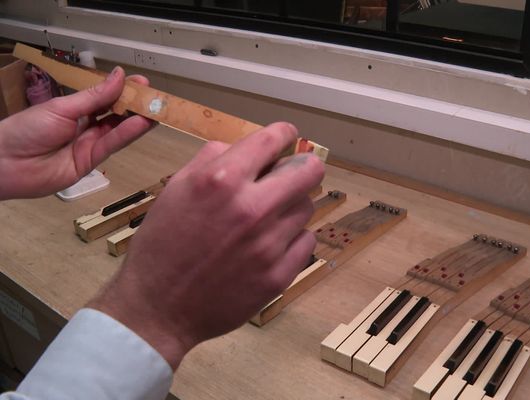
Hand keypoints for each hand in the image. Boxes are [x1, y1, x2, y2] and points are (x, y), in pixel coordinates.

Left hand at [0, 67, 153, 199]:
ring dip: (137, 120)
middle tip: (156, 97)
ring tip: (156, 110)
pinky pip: (112, 145)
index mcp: (75, 108)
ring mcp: (89, 144)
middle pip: (116, 114)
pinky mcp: (91, 162)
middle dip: (136, 105)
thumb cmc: (27, 129)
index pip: (106, 97)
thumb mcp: (62, 107)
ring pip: (118, 130)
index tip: (143, 82)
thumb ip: (94, 96)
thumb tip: (118, 75)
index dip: (124, 90)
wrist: (7, 163)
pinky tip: (141, 124)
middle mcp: (85, 125)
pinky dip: (128, 134)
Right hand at [89, 122, 324, 368]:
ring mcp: (269, 245)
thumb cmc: (162, 245)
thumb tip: (246, 147)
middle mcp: (252, 208)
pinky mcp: (279, 275)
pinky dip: (293, 237)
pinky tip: (271, 243)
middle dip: (302, 166)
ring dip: (292, 204)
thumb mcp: (175, 189)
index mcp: (222, 181)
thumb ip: (212, 159)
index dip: (285, 133)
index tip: (287, 136)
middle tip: (291, 173)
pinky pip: (306, 240)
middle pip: (309, 171)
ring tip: (269, 216)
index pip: (273, 139)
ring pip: (307, 206)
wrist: (158, 308)